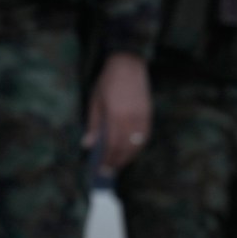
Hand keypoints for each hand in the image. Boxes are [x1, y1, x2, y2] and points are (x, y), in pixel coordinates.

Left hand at [82, 52, 151, 174]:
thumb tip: (88, 145)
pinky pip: (144, 136)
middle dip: (117, 162)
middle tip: (109, 173)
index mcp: (115, 116)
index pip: (112, 145)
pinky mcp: (148, 114)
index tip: (100, 170)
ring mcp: (142, 117)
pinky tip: (130, 151)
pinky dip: (137, 147)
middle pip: (125, 148)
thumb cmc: (108, 82)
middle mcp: (131, 119)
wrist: (128, 64)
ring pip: (137, 145)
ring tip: (118, 164)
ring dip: (128, 157)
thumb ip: (93, 124)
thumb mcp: (95, 102)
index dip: (107, 160)